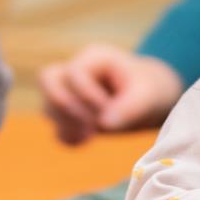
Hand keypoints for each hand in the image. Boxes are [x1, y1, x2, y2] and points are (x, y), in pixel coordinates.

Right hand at [39, 45, 182, 144]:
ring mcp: (68, 92)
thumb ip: (129, 107)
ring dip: (65, 123)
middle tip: (89, 125)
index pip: (74, 74)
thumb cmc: (150, 89)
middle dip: (64, 106)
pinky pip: (55, 126)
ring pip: (48, 104)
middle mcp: (75, 70)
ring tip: (90, 136)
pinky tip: (85, 142)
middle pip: (48, 79)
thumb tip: (103, 123)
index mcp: (94, 58)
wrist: (151, 98)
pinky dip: (66, 136)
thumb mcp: (148, 95)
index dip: (87, 97)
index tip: (109, 113)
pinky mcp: (69, 114)